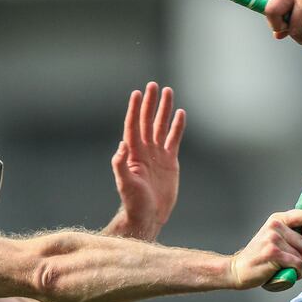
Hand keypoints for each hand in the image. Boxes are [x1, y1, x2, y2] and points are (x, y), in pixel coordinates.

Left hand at [109, 82, 185, 240]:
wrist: (149, 215)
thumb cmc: (134, 202)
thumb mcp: (126, 185)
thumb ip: (121, 165)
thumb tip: (121, 145)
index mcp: (133, 153)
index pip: (134, 125)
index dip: (135, 109)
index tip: (138, 93)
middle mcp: (145, 150)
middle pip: (148, 121)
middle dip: (150, 103)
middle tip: (154, 86)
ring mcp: (157, 154)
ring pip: (161, 126)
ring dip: (164, 110)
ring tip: (168, 92)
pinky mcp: (170, 161)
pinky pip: (174, 139)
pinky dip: (177, 126)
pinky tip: (180, 114)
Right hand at [228, 210, 301, 288]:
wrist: (237, 269)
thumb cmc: (258, 256)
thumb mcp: (274, 238)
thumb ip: (293, 237)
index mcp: (277, 219)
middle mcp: (275, 226)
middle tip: (289, 260)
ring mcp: (273, 239)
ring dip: (298, 266)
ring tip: (283, 266)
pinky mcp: (273, 253)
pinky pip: (297, 264)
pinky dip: (296, 273)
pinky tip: (285, 272)